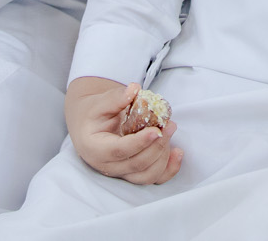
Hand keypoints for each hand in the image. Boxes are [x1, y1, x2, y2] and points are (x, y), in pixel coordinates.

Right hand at [65, 76, 181, 183]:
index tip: (157, 130)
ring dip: (164, 156)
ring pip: (147, 175)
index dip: (140, 143)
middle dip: (158, 145)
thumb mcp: (99, 103)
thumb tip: (134, 89)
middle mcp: (107, 166)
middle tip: (169, 125)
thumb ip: (116, 98)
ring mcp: (121, 173)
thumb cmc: (94, 114)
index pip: (120, 151)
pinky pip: (154, 179)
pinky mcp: (133, 174)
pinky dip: (169, 169)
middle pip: (137, 164)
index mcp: (95, 149)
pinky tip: (178, 153)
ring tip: (171, 131)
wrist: (89, 126)